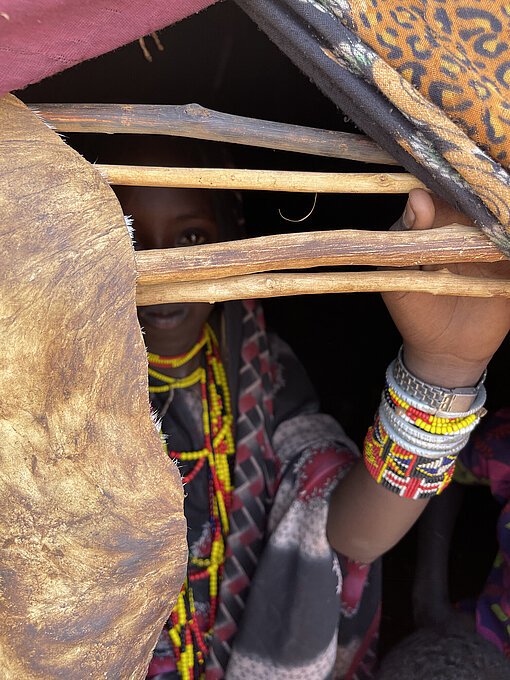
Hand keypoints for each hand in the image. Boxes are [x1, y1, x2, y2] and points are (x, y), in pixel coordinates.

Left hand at [382, 189, 509, 386]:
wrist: (444, 351)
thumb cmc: (413, 309)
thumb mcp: (399, 274)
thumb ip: (406, 237)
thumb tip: (417, 196)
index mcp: (441, 220)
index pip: (453, 185)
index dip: (460, 171)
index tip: (468, 157)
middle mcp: (472, 225)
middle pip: (487, 194)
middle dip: (493, 184)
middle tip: (497, 176)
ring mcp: (496, 244)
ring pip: (506, 216)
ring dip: (507, 206)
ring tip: (506, 197)